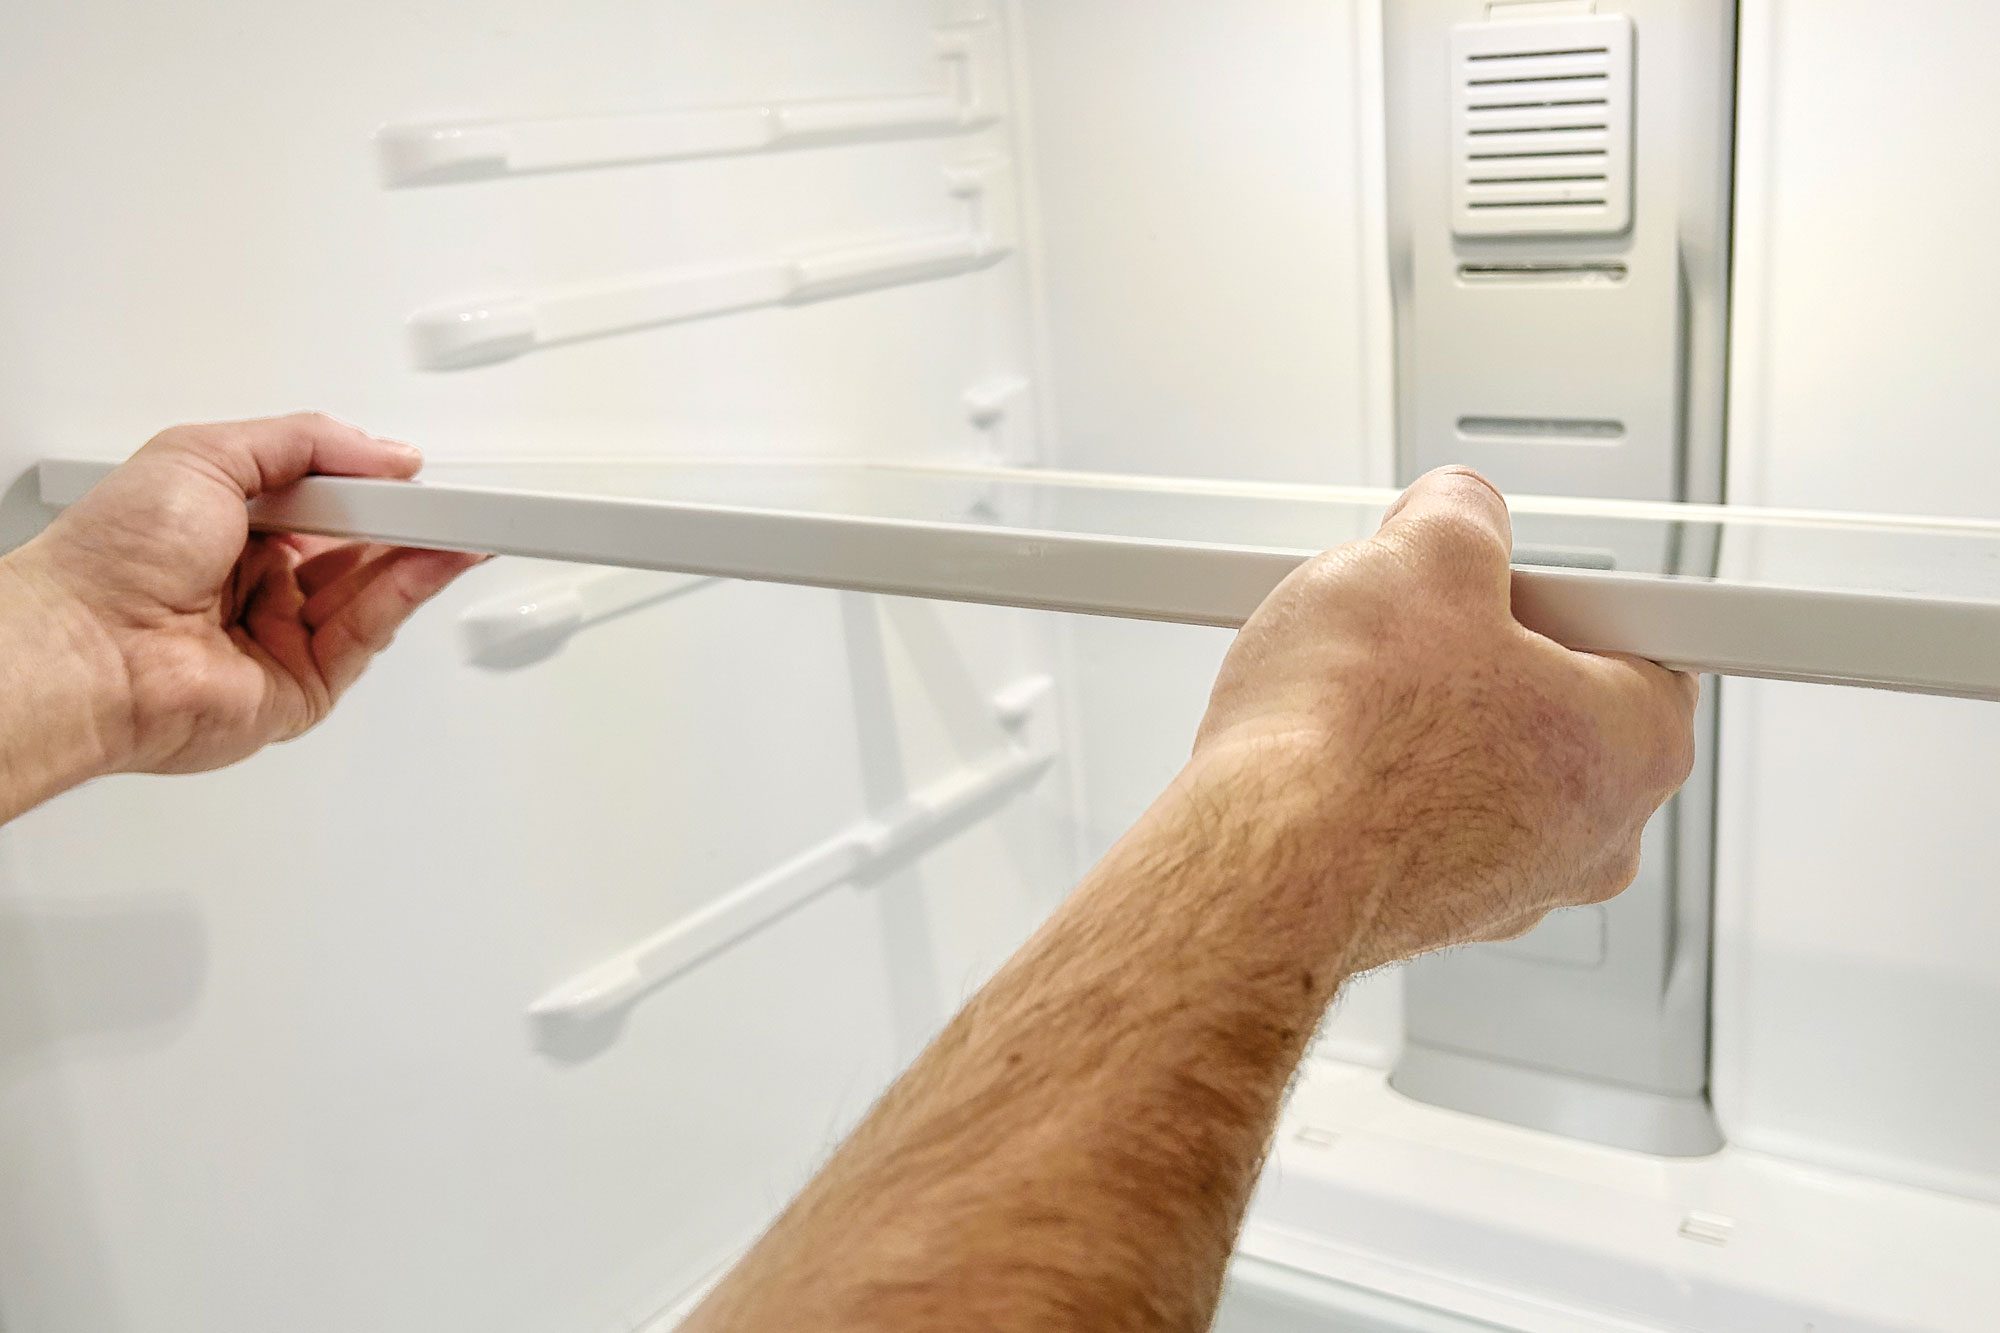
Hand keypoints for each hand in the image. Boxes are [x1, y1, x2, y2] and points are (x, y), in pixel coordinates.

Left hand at [2, 413, 482, 778]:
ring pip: (375, 587)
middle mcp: (258, 582)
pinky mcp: (306, 685)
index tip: (415, 470)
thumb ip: (304, 441)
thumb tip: (383, 453)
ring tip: (462, 518)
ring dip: (423, 551)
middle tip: (449, 493)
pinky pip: (371, 631)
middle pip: (360, 545)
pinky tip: (439, 557)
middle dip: (408, 517)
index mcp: (230, 525)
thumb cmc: (111, 558)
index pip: (327, 499)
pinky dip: (411, 591)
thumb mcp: (205, 452)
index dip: (373, 484)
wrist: (87, 646)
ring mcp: (284, 636)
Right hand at [1189, 466, 1696, 973]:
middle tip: (1414, 620)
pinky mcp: (1428, 911)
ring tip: (1353, 685)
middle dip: (1479, 652)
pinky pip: (1421, 818)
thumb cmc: (1349, 741)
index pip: (1644, 635)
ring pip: (1483, 763)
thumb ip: (1461, 516)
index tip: (1503, 575)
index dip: (1556, 586)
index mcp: (1637, 743)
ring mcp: (1512, 887)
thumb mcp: (1419, 560)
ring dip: (1425, 716)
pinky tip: (1325, 748)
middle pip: (1556, 700)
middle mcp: (1597, 836)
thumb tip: (1459, 511)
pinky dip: (1379, 780)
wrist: (1256, 868)